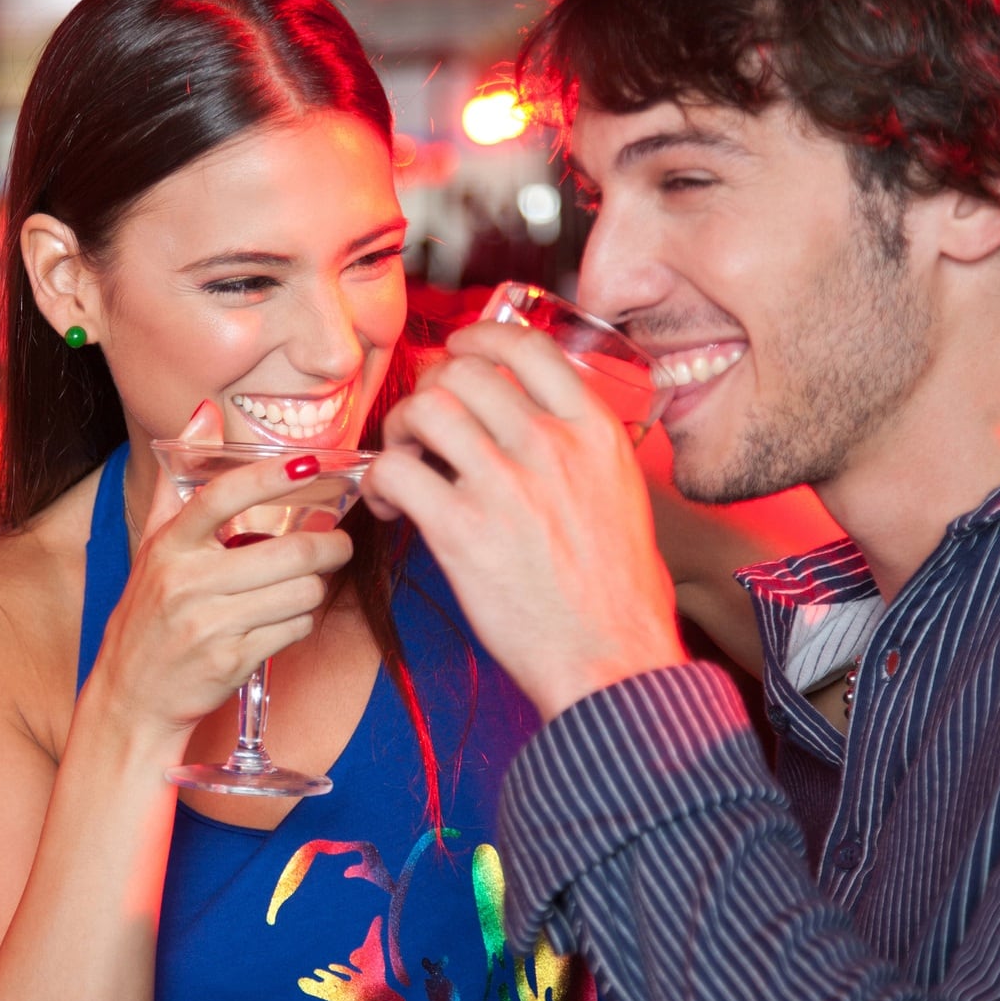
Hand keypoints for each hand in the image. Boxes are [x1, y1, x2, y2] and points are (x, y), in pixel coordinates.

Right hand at [87, 402, 353, 739]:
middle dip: (328, 546)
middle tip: (338, 542)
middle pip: (287, 552)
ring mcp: (209, 624)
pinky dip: (300, 622)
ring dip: (314, 589)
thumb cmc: (148, 616)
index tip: (310, 464)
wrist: (131, 697)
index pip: (222, 497)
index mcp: (168, 546)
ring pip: (300, 592)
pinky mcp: (231, 661)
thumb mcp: (153, 548)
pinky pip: (295, 629)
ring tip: (303, 586)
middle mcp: (186, 582)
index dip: (270, 477)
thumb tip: (204, 413)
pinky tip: (284, 619)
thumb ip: (179, 482)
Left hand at [363, 322, 684, 719]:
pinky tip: (394, 510)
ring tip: (405, 463)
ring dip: (400, 430)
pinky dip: (380, 482)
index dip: (477, 339)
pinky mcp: (462, 530)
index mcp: (594, 432)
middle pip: (463, 371)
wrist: (614, 660)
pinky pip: (395, 470)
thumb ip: (576, 449)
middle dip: (429, 390)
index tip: (456, 354)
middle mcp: (550, 445)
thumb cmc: (616, 594)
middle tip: (422, 428)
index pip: (526, 345)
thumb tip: (528, 420)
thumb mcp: (619, 495)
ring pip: (425, 408)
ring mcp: (506, 484)